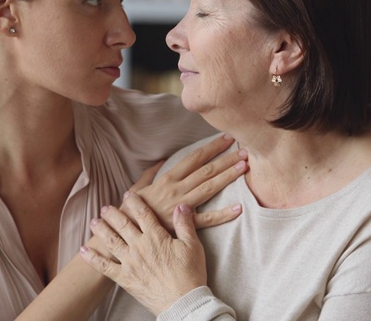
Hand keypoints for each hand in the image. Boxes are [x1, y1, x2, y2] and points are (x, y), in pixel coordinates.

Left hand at [81, 192, 205, 315]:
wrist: (183, 303)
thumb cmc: (190, 274)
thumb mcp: (193, 246)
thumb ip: (185, 224)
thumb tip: (181, 206)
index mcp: (156, 237)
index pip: (142, 213)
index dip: (134, 202)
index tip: (128, 194)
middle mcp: (139, 246)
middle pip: (122, 224)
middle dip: (113, 214)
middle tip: (105, 207)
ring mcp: (130, 262)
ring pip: (111, 241)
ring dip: (101, 230)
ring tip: (94, 222)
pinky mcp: (124, 278)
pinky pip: (104, 267)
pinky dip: (93, 258)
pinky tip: (84, 251)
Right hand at [126, 134, 246, 230]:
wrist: (125, 233)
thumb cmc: (130, 210)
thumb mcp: (138, 187)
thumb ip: (151, 172)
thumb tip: (163, 159)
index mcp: (167, 179)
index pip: (194, 158)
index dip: (211, 147)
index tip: (226, 138)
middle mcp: (176, 189)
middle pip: (206, 170)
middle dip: (226, 159)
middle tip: (245, 150)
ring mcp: (181, 207)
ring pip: (209, 188)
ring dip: (227, 177)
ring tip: (244, 168)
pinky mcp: (183, 226)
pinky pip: (207, 219)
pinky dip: (223, 214)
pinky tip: (238, 208)